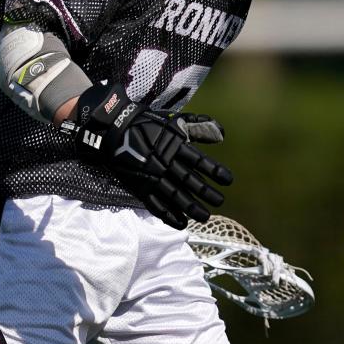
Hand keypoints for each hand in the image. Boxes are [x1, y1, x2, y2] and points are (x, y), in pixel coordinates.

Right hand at [70, 84, 232, 227]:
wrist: (114, 129)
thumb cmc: (148, 123)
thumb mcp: (175, 121)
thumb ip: (198, 127)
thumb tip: (221, 135)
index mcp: (176, 146)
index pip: (200, 161)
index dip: (215, 171)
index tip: (228, 181)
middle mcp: (166, 163)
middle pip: (190, 182)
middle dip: (206, 194)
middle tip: (220, 202)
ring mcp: (152, 176)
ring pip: (175, 196)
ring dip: (191, 207)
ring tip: (204, 216)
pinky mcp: (140, 186)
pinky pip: (155, 204)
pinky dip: (168, 215)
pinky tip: (180, 223)